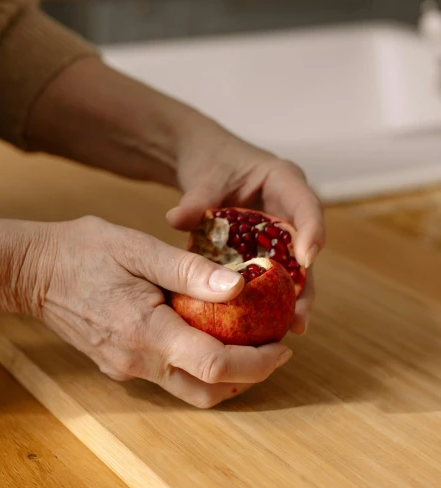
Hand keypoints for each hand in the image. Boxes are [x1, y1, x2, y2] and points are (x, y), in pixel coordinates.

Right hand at [23, 216, 293, 407]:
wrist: (33, 271)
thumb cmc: (84, 251)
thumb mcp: (137, 247)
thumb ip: (188, 270)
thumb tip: (239, 285)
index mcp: (145, 331)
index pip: (214, 366)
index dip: (257, 362)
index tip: (282, 344)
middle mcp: (137, 361)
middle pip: (207, 391)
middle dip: (249, 376)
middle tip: (273, 345)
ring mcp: (125, 368)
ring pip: (189, 390)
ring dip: (226, 375)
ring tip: (247, 340)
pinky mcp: (119, 365)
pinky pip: (169, 377)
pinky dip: (198, 366)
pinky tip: (206, 333)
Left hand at [166, 123, 323, 333]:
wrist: (204, 160)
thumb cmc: (211, 161)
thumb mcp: (204, 178)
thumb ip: (195, 200)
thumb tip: (176, 218)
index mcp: (284, 180)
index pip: (306, 205)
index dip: (311, 232)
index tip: (307, 259)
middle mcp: (290, 207)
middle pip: (307, 246)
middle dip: (306, 282)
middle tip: (300, 315)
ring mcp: (281, 229)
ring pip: (295, 266)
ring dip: (293, 297)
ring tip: (291, 328)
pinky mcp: (268, 246)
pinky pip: (275, 272)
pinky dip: (272, 295)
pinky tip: (266, 323)